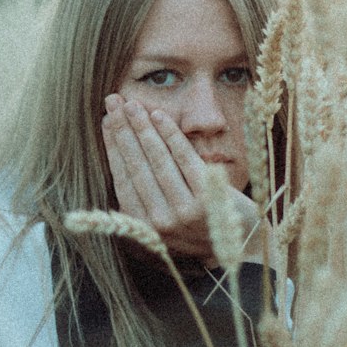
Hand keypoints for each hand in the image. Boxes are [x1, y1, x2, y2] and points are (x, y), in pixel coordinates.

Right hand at [102, 95, 259, 260]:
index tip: (106, 120)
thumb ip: (143, 196)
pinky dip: (170, 134)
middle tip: (114, 102)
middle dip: (123, 130)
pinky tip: (159, 115)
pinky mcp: (207, 197)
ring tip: (133, 104)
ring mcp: (184, 210)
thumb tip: (120, 154)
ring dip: (143, 127)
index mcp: (144, 226)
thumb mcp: (164, 221)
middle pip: (136, 165)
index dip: (113, 146)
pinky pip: (184, 157)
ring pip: (157, 159)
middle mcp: (160, 220)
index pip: (122, 178)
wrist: (240, 244)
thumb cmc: (197, 226)